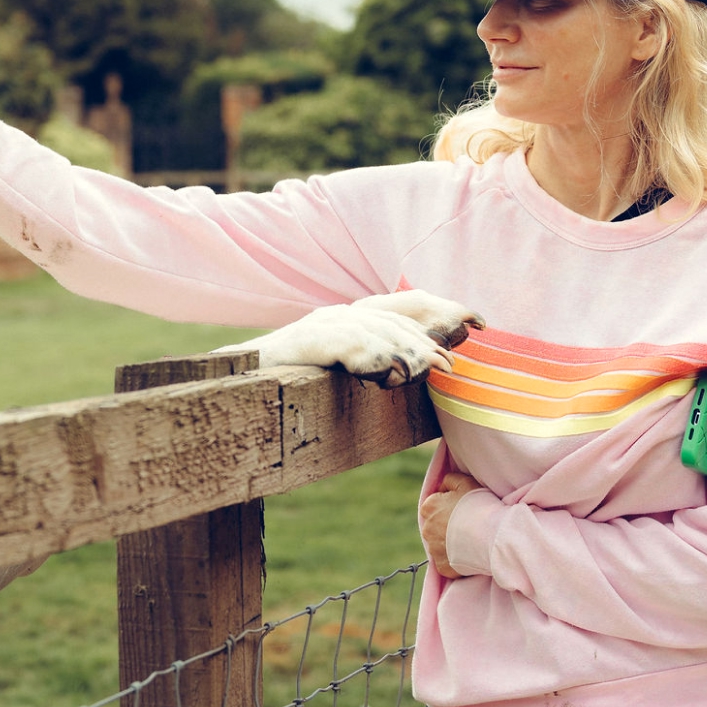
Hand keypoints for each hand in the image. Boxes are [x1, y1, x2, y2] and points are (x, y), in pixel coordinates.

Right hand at [230, 289, 483, 387]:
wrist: (228, 396)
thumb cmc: (287, 397)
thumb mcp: (341, 384)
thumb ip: (377, 373)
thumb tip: (424, 379)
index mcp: (350, 325)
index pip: (403, 308)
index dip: (442, 310)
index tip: (478, 323)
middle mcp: (334, 318)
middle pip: (392, 316)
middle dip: (429, 335)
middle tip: (452, 362)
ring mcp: (314, 328)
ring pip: (370, 327)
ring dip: (404, 348)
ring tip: (426, 370)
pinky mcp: (296, 345)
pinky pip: (337, 342)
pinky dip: (365, 353)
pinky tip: (385, 371)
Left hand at [419, 472, 480, 578]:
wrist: (491, 534)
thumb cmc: (479, 506)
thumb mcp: (465, 482)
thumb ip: (449, 480)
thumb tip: (442, 486)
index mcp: (429, 507)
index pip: (436, 505)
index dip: (451, 506)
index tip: (465, 510)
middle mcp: (426, 528)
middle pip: (436, 526)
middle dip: (448, 526)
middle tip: (469, 526)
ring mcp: (433, 549)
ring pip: (440, 545)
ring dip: (451, 544)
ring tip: (471, 541)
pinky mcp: (442, 566)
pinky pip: (446, 563)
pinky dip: (455, 561)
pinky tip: (469, 555)